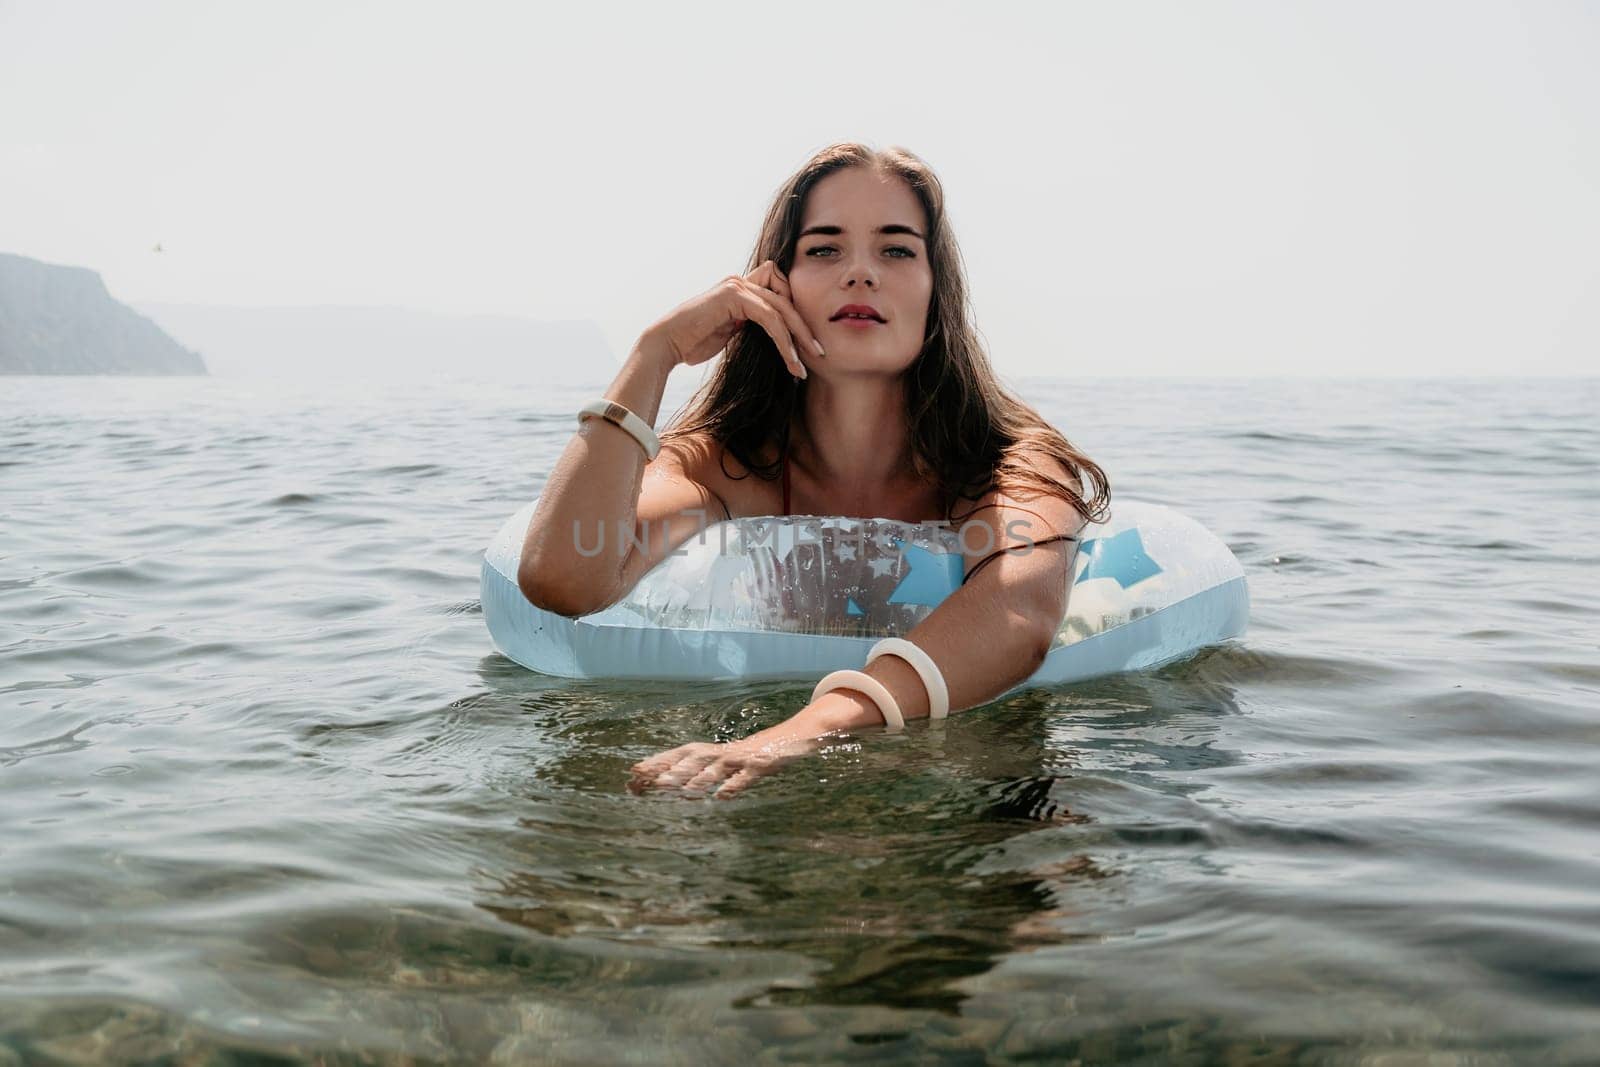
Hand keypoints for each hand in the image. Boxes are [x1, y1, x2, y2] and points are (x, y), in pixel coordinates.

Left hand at [628, 733, 825, 798]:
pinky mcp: (761, 765)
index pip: (679, 754)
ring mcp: (742, 757)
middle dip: (670, 769)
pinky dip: (734, 785)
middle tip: (648, 781)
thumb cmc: (751, 755)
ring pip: (717, 766)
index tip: (633, 774)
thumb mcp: (724, 763)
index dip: (657, 763)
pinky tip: (722, 796)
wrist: (791, 738)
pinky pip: (746, 776)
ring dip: (699, 777)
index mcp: (712, 751)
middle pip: (692, 758)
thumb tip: (665, 785)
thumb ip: (699, 773)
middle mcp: (722, 752)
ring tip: (682, 790)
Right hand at [640, 260, 824, 379]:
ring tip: (804, 364)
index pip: (781, 294)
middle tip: (819, 353)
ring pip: (781, 308)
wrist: (666, 345)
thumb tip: (777, 336)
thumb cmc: (693, 343)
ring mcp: (736, 285)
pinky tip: (789, 359)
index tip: (805, 346)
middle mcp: (741, 281)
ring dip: (797, 338)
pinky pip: (769, 316)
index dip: (795, 316)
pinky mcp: (733, 296)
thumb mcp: (731, 332)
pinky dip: (782, 339)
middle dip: (804, 329)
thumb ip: (751, 326)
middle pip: (786, 300)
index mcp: (741, 288)